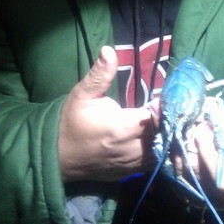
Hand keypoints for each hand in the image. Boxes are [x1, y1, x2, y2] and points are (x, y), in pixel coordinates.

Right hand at [58, 46, 156, 182]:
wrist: (56, 156)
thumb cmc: (71, 122)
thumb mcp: (82, 94)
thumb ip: (100, 74)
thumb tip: (109, 49)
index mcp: (120, 128)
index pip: (155, 119)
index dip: (162, 109)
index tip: (159, 99)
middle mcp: (129, 149)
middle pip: (162, 136)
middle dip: (167, 122)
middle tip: (166, 110)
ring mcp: (130, 165)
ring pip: (160, 153)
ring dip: (165, 138)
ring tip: (164, 123)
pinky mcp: (128, 173)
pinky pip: (152, 164)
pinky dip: (158, 152)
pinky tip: (157, 139)